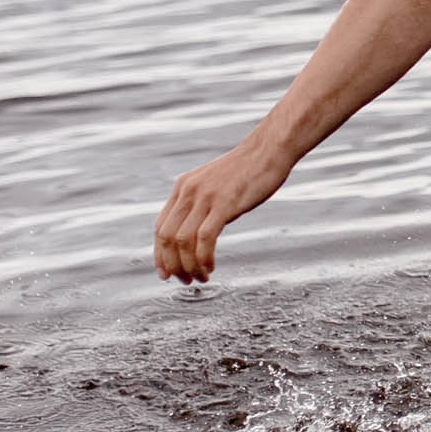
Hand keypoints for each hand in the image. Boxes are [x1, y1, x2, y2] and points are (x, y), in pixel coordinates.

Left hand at [153, 137, 293, 283]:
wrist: (269, 150)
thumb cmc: (249, 169)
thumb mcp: (215, 184)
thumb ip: (202, 202)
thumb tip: (197, 228)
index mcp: (183, 187)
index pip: (160, 228)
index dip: (160, 255)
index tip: (167, 272)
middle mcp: (188, 192)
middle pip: (167, 237)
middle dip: (173, 265)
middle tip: (185, 281)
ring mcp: (205, 198)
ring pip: (183, 242)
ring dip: (189, 266)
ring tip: (201, 278)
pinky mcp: (223, 204)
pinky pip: (204, 239)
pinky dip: (204, 258)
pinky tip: (211, 267)